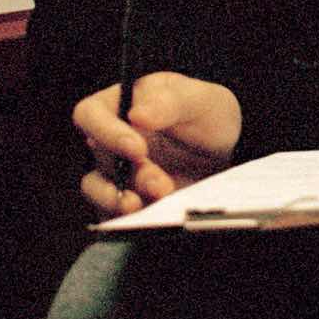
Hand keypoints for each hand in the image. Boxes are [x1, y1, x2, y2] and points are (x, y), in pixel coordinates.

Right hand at [74, 70, 244, 216]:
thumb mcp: (195, 99)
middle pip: (100, 159)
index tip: (137, 148)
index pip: (90, 115)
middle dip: (129, 174)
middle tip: (160, 184)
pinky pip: (116, 216)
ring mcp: (119, 174)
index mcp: (118, 106)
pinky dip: (132, 220)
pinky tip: (156, 218)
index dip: (106, 133)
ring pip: (100, 191)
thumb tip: (138, 115)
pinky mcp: (131, 202)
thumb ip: (168, 102)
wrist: (228, 151)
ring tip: (152, 204)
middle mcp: (111, 141)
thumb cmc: (205, 114)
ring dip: (120, 201)